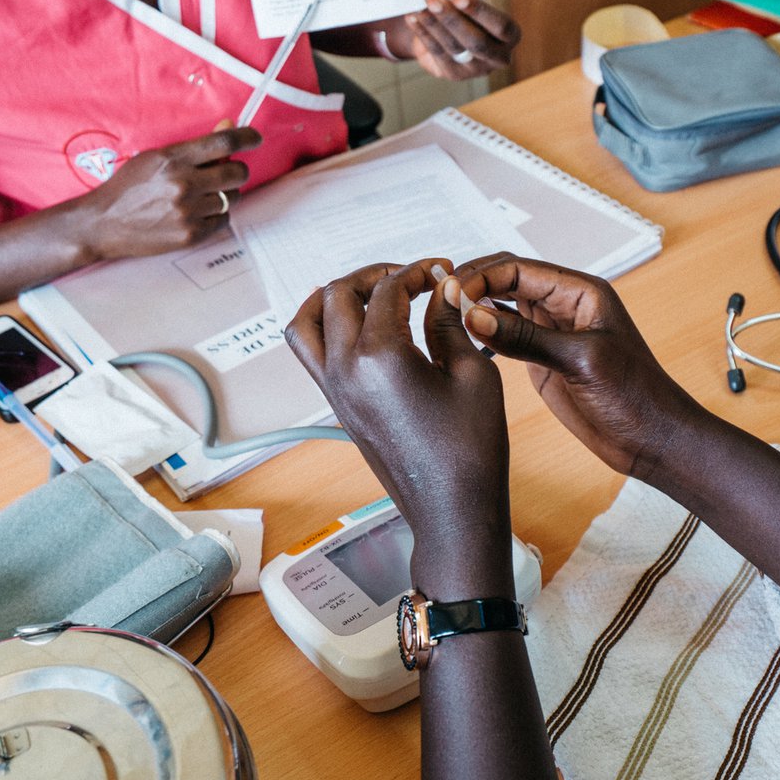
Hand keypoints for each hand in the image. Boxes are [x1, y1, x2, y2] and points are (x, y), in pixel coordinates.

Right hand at [77, 126, 259, 261]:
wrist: (103, 223)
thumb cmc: (128, 188)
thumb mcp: (155, 158)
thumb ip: (194, 147)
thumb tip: (228, 126)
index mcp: (172, 159)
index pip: (224, 143)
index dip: (247, 138)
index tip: (255, 138)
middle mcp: (182, 184)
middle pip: (237, 172)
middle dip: (237, 171)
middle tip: (228, 173)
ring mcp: (188, 211)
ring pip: (232, 198)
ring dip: (224, 195)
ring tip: (200, 196)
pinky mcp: (190, 234)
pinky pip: (223, 220)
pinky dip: (216, 215)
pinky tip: (196, 213)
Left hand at [285, 260, 514, 598]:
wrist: (452, 509)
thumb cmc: (470, 450)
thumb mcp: (474, 374)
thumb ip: (450, 323)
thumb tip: (442, 291)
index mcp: (380, 356)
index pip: (388, 288)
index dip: (417, 270)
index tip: (441, 270)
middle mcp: (346, 370)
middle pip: (338, 294)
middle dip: (373, 276)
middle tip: (409, 277)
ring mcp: (334, 390)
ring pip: (306, 323)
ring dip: (333, 298)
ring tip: (370, 293)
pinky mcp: (337, 407)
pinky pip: (310, 354)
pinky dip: (323, 328)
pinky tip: (357, 327)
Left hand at [405, 0, 520, 79]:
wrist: (453, 39)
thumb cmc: (468, 16)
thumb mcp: (475, 8)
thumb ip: (467, 2)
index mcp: (510, 36)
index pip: (501, 26)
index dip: (479, 11)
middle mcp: (498, 57)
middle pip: (476, 40)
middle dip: (452, 19)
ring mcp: (476, 70)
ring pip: (454, 47)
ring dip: (434, 25)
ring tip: (420, 7)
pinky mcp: (454, 74)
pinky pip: (438, 53)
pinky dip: (423, 34)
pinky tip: (413, 18)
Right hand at [449, 254, 707, 481]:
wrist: (653, 440)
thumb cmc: (635, 396)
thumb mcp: (580, 362)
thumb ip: (526, 338)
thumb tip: (474, 315)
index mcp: (580, 292)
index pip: (520, 268)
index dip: (483, 274)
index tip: (452, 291)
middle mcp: (563, 306)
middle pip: (506, 279)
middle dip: (473, 284)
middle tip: (439, 301)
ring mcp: (550, 333)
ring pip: (502, 306)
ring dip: (473, 307)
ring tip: (440, 315)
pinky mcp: (542, 360)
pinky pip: (505, 337)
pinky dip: (481, 334)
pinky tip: (460, 336)